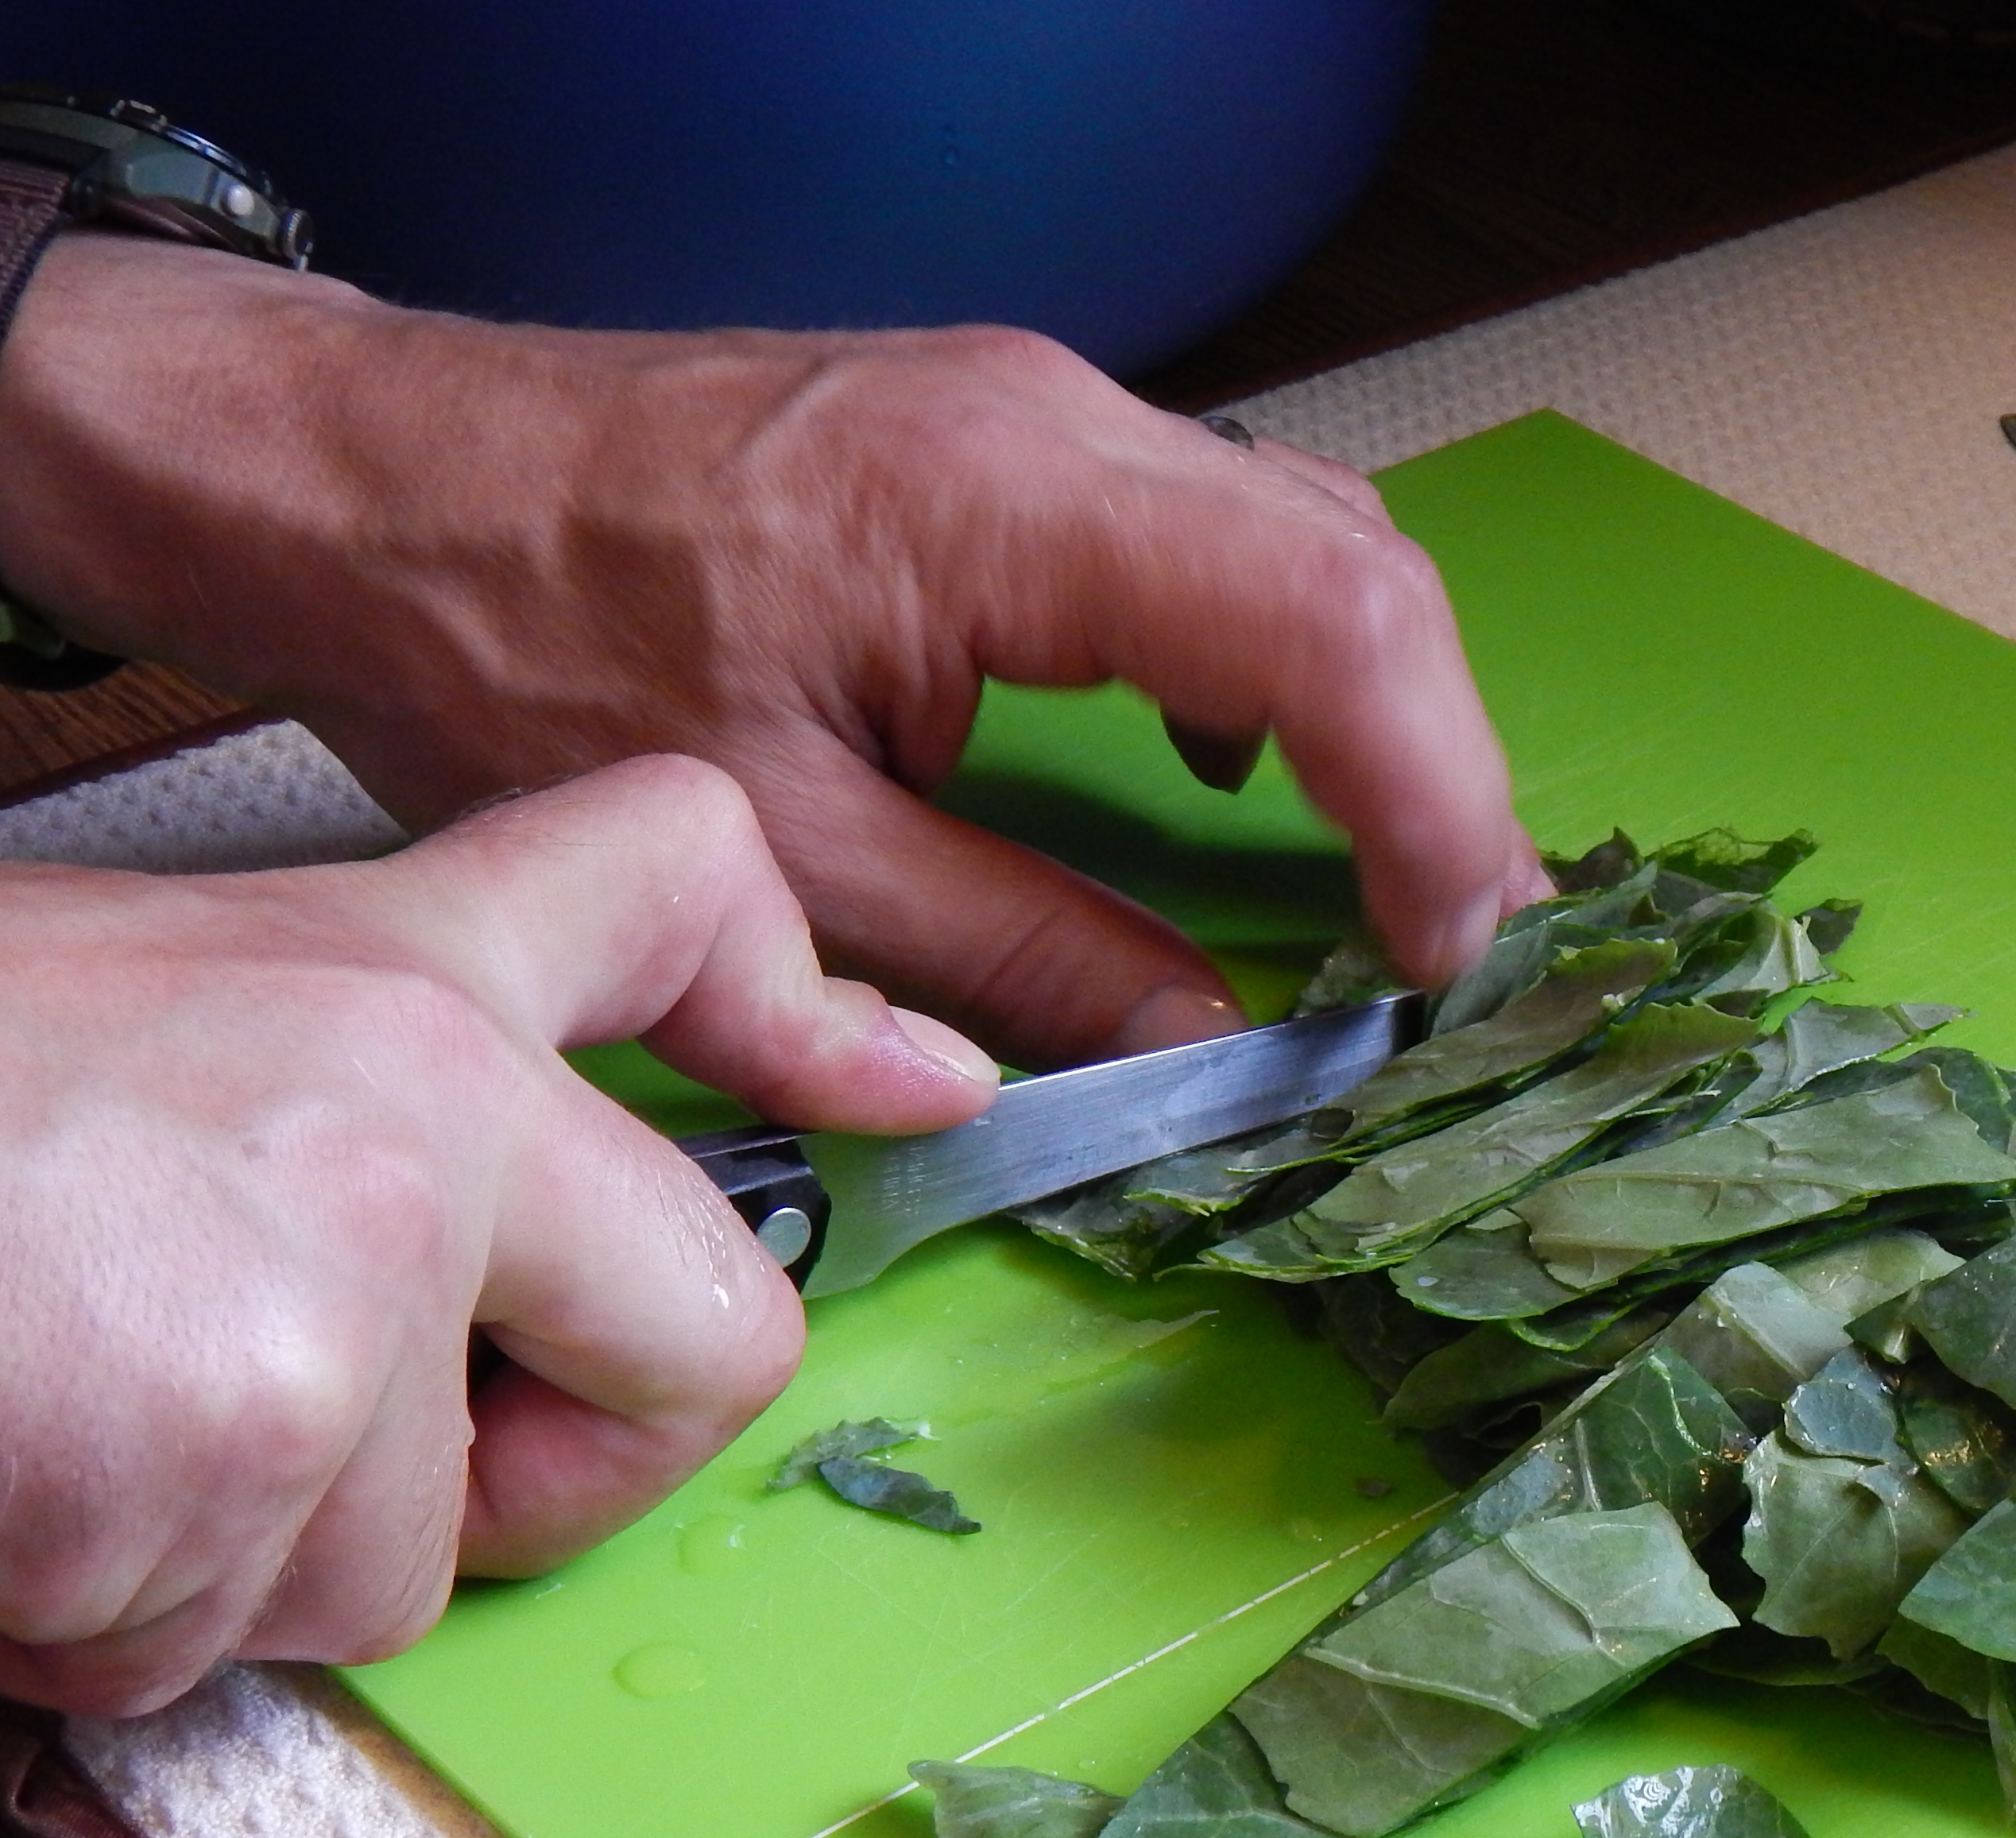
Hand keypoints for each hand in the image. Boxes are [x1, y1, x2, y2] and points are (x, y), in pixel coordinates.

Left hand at [0, 237, 1547, 1065]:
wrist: (358, 481)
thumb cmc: (519, 639)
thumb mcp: (780, 852)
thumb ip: (1019, 954)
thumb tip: (1203, 1044)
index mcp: (1006, 506)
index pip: (1330, 626)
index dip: (1437, 801)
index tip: (1452, 958)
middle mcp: (1054, 422)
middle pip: (1359, 571)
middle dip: (1443, 770)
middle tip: (1452, 951)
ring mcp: (1034, 410)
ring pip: (1307, 540)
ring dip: (1374, 712)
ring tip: (1388, 882)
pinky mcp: (1000, 441)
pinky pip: (1214, 532)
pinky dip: (1279, 660)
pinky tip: (1237, 774)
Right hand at [0, 755, 992, 1715]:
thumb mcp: (115, 1006)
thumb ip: (318, 1089)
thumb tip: (450, 1258)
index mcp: (378, 972)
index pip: (684, 882)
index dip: (814, 1003)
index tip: (902, 1083)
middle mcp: (407, 1104)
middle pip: (702, 1356)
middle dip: (536, 1474)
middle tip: (307, 1436)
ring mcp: (328, 1286)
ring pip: (384, 1569)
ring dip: (197, 1561)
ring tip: (24, 1410)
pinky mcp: (215, 1453)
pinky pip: (191, 1651)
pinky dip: (61, 1619)